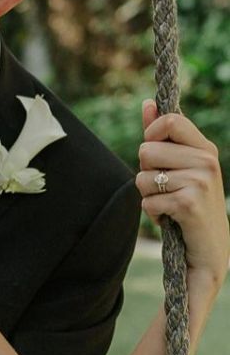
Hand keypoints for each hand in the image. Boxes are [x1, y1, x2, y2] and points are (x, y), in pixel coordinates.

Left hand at [137, 103, 228, 304]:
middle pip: (147, 150)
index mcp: (205, 148)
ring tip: (170, 204)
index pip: (170, 120)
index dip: (151, 134)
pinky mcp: (189, 203)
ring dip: (148, 196)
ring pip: (143, 178)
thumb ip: (163, 135)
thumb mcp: (180, 166)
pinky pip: (147, 201)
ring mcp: (200, 181)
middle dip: (146, 172)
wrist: (211, 250)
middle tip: (166, 189)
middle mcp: (207, 161)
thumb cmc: (191, 204)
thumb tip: (148, 103)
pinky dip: (153, 214)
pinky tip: (171, 219)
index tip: (155, 151)